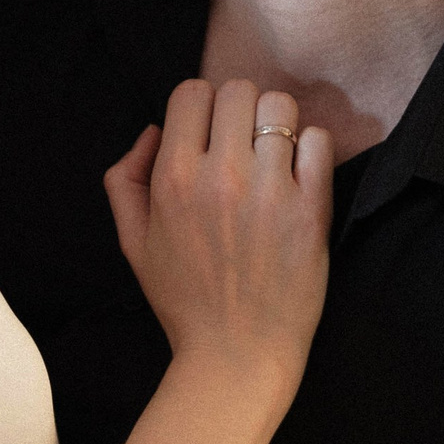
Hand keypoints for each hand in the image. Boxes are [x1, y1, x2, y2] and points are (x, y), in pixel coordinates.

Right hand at [104, 80, 330, 391]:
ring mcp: (269, 190)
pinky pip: (317, 141)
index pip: (191, 92)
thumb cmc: (184, 300)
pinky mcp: (311, 208)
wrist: (236, 354)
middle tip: (242, 144)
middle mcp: (220, 176)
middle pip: (238, 89)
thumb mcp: (133, 242)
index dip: (199, 107)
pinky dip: (310, 149)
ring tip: (273, 158)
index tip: (208, 134)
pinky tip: (297, 175)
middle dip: (239, 110)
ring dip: (276, 126)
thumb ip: (126, 179)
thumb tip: (154, 131)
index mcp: (173, 178)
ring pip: (280, 107)